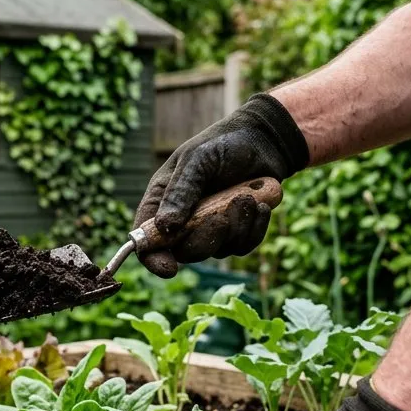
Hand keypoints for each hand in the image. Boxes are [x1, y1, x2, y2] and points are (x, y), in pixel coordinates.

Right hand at [135, 93, 309, 276]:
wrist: (264, 142)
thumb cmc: (223, 144)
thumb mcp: (198, 160)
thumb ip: (181, 191)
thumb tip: (164, 227)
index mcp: (161, 201)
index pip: (147, 240)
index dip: (153, 258)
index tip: (169, 268)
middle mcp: (182, 220)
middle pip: (184, 252)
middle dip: (205, 239)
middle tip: (223, 216)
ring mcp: (210, 228)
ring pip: (217, 251)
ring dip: (236, 228)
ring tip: (247, 198)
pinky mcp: (236, 232)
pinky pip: (243, 246)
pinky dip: (254, 228)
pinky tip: (259, 205)